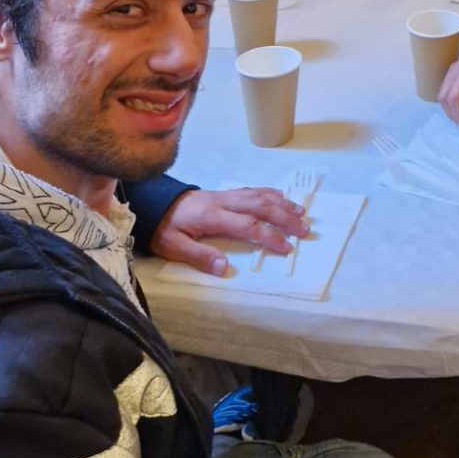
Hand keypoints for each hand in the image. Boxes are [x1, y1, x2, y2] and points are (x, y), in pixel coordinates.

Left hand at [149, 187, 310, 274]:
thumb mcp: (173, 246)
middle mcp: (224, 202)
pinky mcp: (224, 194)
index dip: (269, 235)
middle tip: (304, 229)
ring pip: (259, 196)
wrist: (154, 202)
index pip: (248, 225)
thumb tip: (225, 268)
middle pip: (260, 206)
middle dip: (284, 217)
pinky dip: (268, 193)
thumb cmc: (164, 227)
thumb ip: (199, 256)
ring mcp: (225, 195)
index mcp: (213, 216)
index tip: (286, 247)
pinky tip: (280, 196)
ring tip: (301, 212)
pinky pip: (251, 190)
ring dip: (281, 204)